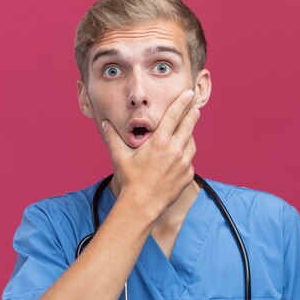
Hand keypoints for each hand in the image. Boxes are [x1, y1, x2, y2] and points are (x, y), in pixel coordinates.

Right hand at [101, 89, 199, 219]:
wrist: (142, 205)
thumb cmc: (130, 180)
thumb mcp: (120, 156)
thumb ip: (113, 138)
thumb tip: (105, 124)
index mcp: (160, 142)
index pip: (174, 116)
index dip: (182, 102)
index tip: (188, 94)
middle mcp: (175, 151)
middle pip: (189, 126)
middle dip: (192, 115)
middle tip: (194, 108)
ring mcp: (184, 164)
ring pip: (191, 144)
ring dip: (188, 137)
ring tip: (183, 135)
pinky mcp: (188, 176)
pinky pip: (189, 162)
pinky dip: (185, 158)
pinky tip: (177, 159)